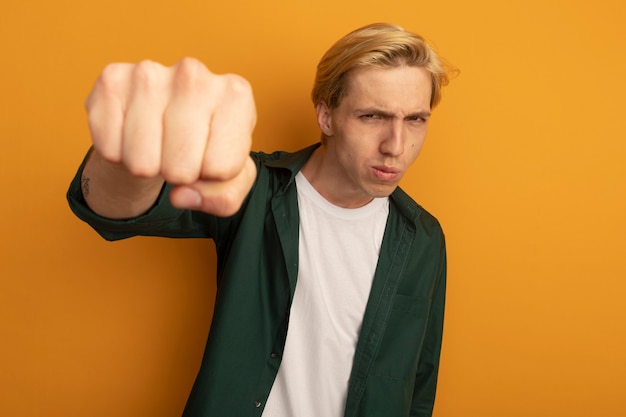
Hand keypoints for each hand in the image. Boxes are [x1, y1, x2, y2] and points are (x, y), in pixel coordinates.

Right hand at [85, 58, 256, 215]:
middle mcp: (193, 74)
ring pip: (142, 164)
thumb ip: (223, 198)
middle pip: (181, 169)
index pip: (221, 169)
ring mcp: (149, 73)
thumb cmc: (207, 146)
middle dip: (179, 175)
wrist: (165, 118)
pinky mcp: (111, 81)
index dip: (212, 176)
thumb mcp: (232, 177)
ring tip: (158, 144)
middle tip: (180, 153)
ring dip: (148, 167)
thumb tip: (181, 196)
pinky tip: (132, 134)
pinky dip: (118, 154)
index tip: (211, 155)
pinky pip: (109, 149)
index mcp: (236, 94)